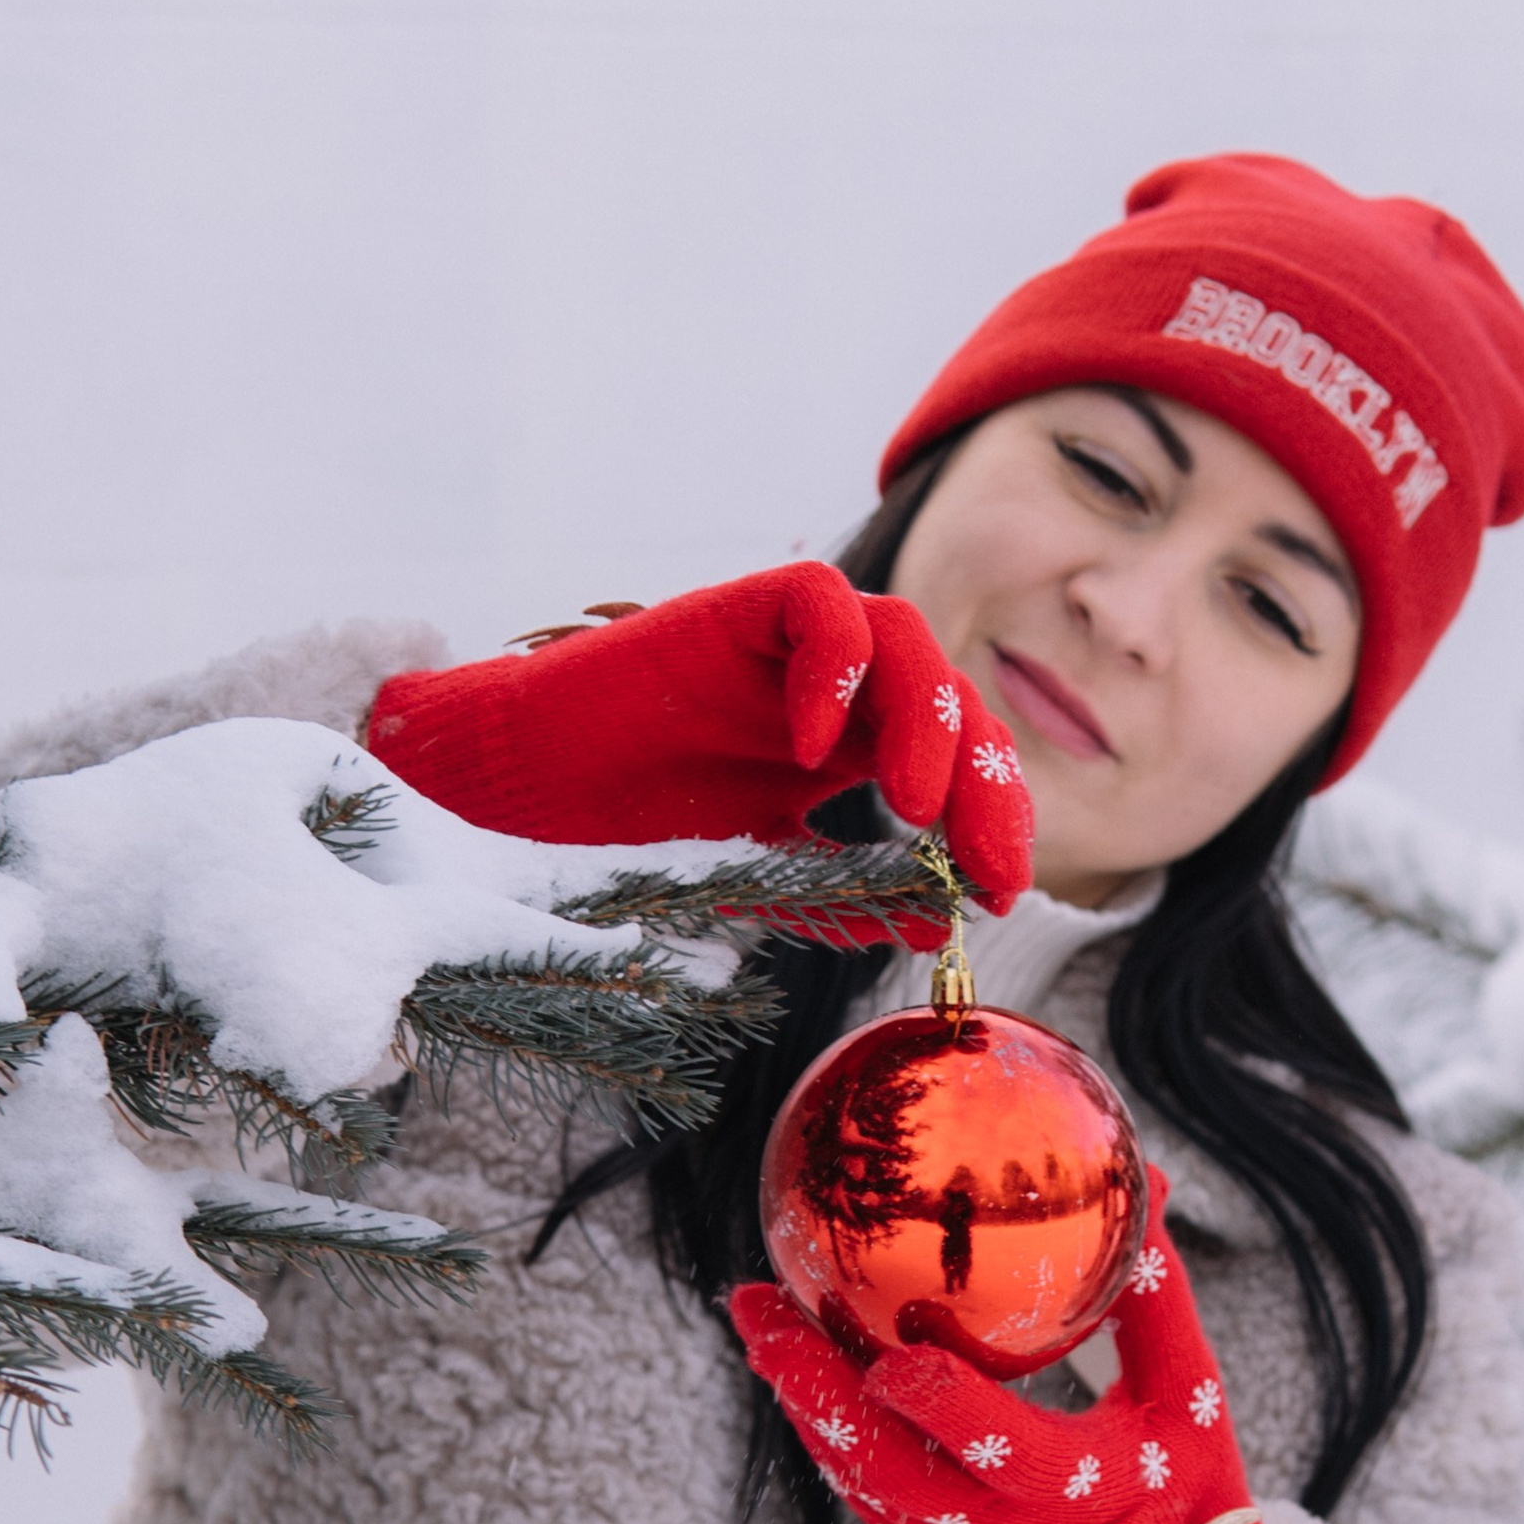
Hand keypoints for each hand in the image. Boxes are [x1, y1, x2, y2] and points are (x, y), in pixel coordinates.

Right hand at [366, 566, 1031, 940]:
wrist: (518, 805)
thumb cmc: (622, 838)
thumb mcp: (756, 879)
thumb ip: (842, 894)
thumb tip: (941, 923)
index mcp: (848, 749)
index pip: (958, 758)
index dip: (993, 816)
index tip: (1005, 894)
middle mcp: (831, 690)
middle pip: (952, 699)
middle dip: (985, 780)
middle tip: (987, 861)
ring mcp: (785, 648)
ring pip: (905, 636)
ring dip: (930, 720)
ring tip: (913, 807)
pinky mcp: (733, 610)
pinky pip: (820, 600)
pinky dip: (837, 662)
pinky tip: (816, 748)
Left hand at [728, 1170, 1297, 1523]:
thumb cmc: (1187, 1485)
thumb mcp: (1187, 1392)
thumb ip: (1152, 1295)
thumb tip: (1144, 1177)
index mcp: (1077, 1495)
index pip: (1003, 1450)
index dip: (944, 1408)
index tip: (891, 1356)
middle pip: (888, 1472)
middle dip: (817, 1394)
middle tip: (763, 1315)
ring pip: (864, 1487)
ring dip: (807, 1407)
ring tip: (760, 1322)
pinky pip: (868, 1500)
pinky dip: (830, 1435)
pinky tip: (793, 1369)